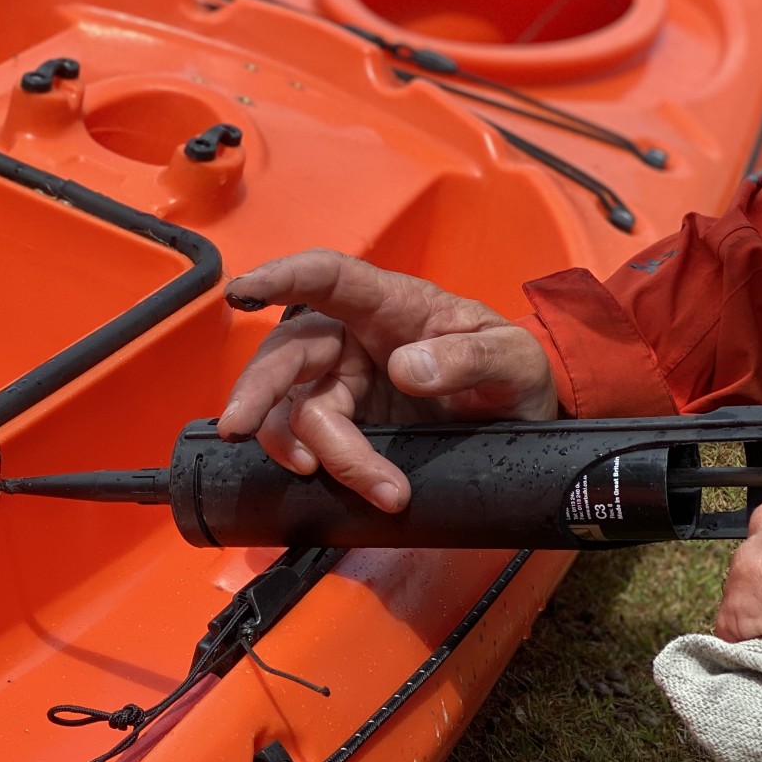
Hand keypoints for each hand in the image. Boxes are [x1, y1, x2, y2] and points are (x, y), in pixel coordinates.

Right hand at [217, 250, 556, 510]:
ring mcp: (344, 384)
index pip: (328, 277)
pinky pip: (313, 443)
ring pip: (296, 410)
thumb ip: (469, 357)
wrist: (521, 424)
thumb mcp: (515, 360)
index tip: (244, 287)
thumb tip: (405, 369)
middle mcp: (354, 340)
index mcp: (390, 304)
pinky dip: (324, 467)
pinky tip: (344, 484)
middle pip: (287, 353)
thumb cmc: (515, 373)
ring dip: (316, 450)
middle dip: (259, 390)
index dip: (283, 276)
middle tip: (240, 427)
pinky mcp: (347, 426)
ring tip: (373, 485)